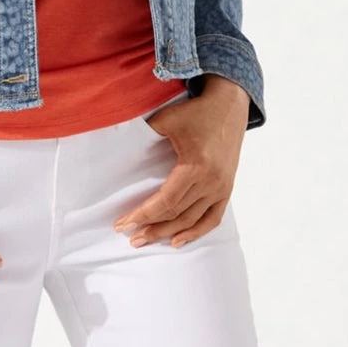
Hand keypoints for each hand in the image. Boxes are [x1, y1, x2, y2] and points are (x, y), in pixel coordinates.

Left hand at [113, 77, 249, 248]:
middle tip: (130, 237)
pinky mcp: (227, 189)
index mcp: (195, 166)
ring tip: (147, 239)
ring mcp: (221, 188)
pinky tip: (178, 240)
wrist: (228, 106)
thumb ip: (145, 133)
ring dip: (168, 232)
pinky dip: (196, 232)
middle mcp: (210, 182)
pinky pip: (213, 219)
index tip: (123, 223)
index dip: (143, 214)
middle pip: (177, 214)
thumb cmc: (196, 112)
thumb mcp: (167, 119)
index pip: (165, 201)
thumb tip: (119, 144)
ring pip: (192, 220)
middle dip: (151, 227)